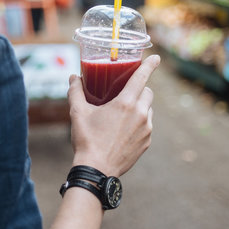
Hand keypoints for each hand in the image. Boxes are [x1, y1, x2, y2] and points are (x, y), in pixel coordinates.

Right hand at [67, 54, 159, 177]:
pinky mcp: (147, 142)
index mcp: (126, 103)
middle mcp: (141, 114)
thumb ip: (76, 91)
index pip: (142, 77)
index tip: (156, 58)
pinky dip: (140, 122)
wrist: (97, 170)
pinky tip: (125, 129)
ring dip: (140, 106)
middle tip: (126, 92)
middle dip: (140, 88)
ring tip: (123, 113)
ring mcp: (146, 129)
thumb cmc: (87, 139)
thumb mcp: (78, 113)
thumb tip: (73, 77)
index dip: (149, 65)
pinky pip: (147, 125)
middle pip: (148, 92)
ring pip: (148, 109)